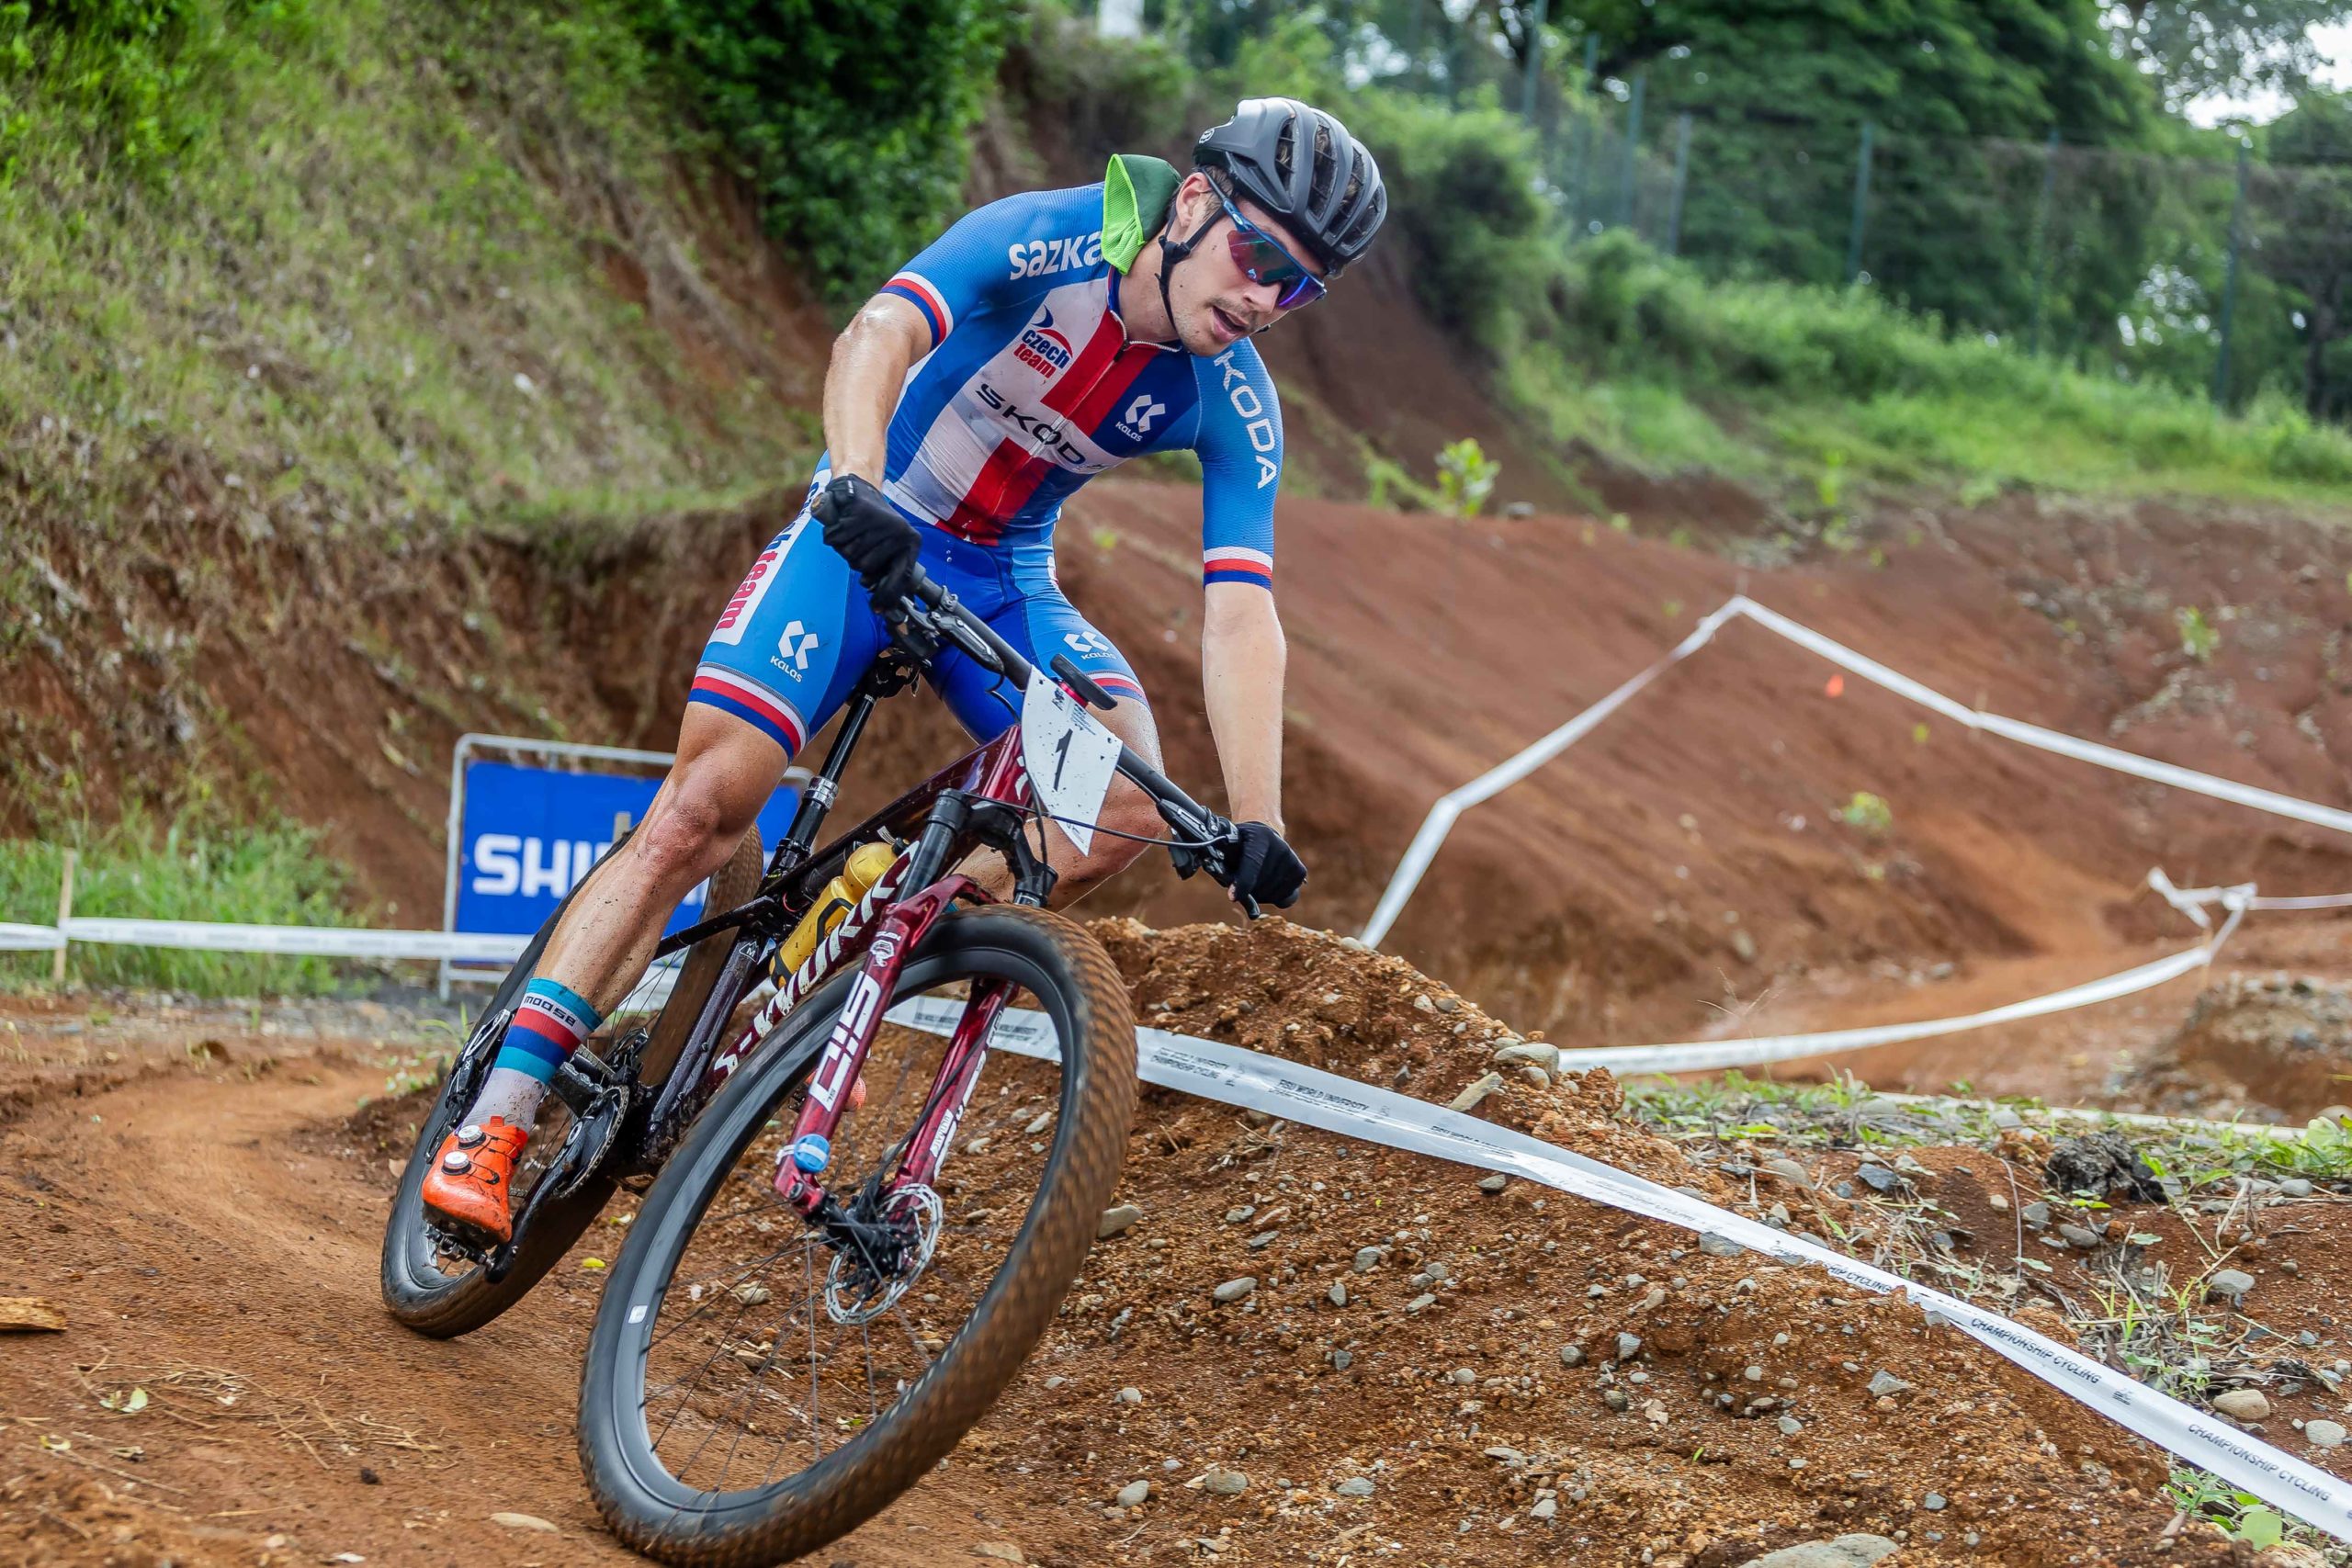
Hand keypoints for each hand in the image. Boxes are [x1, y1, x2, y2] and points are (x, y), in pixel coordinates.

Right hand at [812, 474, 919, 601]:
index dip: (887, 595)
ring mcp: (880, 521)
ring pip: (850, 554)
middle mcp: (899, 531)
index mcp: (911, 542)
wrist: (858, 488)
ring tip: (852, 532)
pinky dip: (833, 535)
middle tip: (859, 543)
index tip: (877, 609)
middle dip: (856, 560)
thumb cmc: (873, 524)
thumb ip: (885, 568)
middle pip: (865, 567)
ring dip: (844, 547)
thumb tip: (878, 599)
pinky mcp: (859, 511)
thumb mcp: (887, 546)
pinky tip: (842, 523)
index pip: (901, 576)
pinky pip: (837, 539)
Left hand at [1229, 820, 1304, 908]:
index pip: (1253, 862)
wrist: (1262, 838)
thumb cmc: (1239, 848)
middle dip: (1248, 892)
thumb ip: (1228, 871)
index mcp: (1259, 835)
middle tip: (1240, 886)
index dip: (1243, 882)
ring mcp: (1292, 858)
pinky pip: (1287, 898)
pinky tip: (1268, 888)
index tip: (1232, 898)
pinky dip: (1275, 899)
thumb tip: (1235, 898)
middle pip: (1262, 882)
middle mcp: (1280, 845)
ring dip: (1260, 896)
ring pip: (1273, 893)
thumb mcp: (1228, 852)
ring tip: (1254, 883)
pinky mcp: (1300, 871)